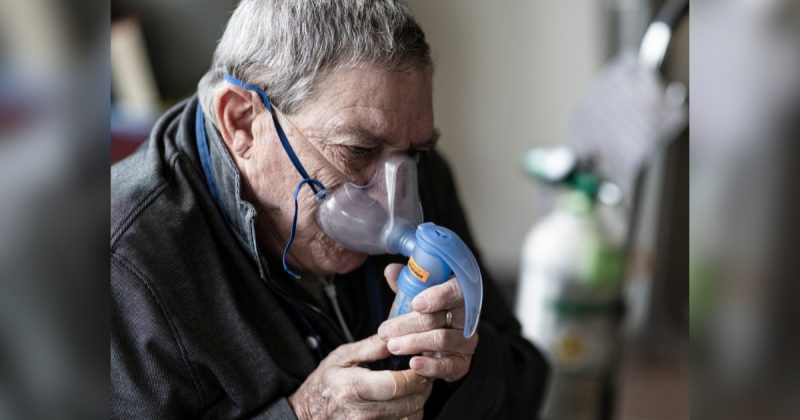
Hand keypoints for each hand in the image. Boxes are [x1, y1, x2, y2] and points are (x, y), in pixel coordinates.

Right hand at [288, 334, 431, 419]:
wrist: (306, 415)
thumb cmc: (323, 384)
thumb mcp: (341, 357)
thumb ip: (372, 347)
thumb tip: (397, 336)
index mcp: (353, 388)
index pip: (397, 384)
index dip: (416, 374)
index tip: (420, 363)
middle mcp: (361, 413)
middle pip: (410, 403)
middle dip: (424, 386)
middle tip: (425, 373)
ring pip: (411, 417)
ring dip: (419, 401)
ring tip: (414, 387)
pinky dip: (409, 414)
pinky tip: (404, 402)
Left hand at [378, 263, 478, 382]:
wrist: (447, 344)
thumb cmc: (431, 313)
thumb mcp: (419, 296)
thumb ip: (407, 284)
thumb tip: (391, 270)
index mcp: (458, 293)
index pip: (455, 290)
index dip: (437, 296)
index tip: (416, 303)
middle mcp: (466, 316)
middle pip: (438, 318)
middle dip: (408, 324)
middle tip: (385, 330)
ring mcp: (466, 340)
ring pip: (440, 339)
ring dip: (413, 343)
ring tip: (392, 346)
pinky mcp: (462, 362)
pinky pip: (447, 365)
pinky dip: (429, 365)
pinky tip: (414, 364)